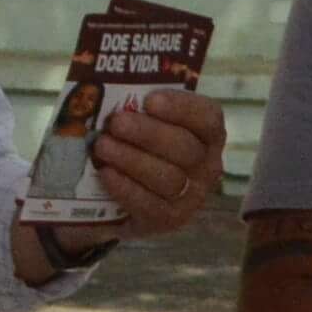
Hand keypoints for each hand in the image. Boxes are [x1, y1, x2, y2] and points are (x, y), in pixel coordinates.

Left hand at [84, 89, 228, 237]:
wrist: (122, 197)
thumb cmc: (138, 147)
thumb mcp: (144, 123)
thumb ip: (139, 108)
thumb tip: (111, 92)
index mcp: (208, 134)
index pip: (208, 118)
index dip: (181, 108)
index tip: (149, 100)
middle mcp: (208, 165)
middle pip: (186, 149)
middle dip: (148, 133)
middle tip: (115, 123)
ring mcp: (193, 196)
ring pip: (169, 178)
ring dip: (132, 159)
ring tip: (102, 146)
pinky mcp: (171, 219)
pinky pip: (151, 205)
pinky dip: (126, 187)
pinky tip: (106, 174)